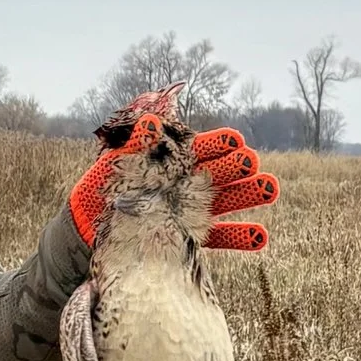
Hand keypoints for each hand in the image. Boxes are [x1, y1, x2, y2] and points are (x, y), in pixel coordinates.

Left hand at [68, 94, 279, 251]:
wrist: (89, 232)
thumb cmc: (99, 191)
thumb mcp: (113, 164)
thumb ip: (133, 143)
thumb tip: (152, 122)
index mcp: (168, 160)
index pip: (196, 148)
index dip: (215, 143)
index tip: (233, 141)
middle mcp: (184, 182)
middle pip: (216, 172)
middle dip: (236, 167)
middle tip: (251, 165)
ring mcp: (189, 210)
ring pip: (224, 200)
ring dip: (248, 194)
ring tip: (270, 188)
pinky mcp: (189, 239)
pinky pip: (219, 238)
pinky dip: (241, 236)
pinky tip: (262, 237)